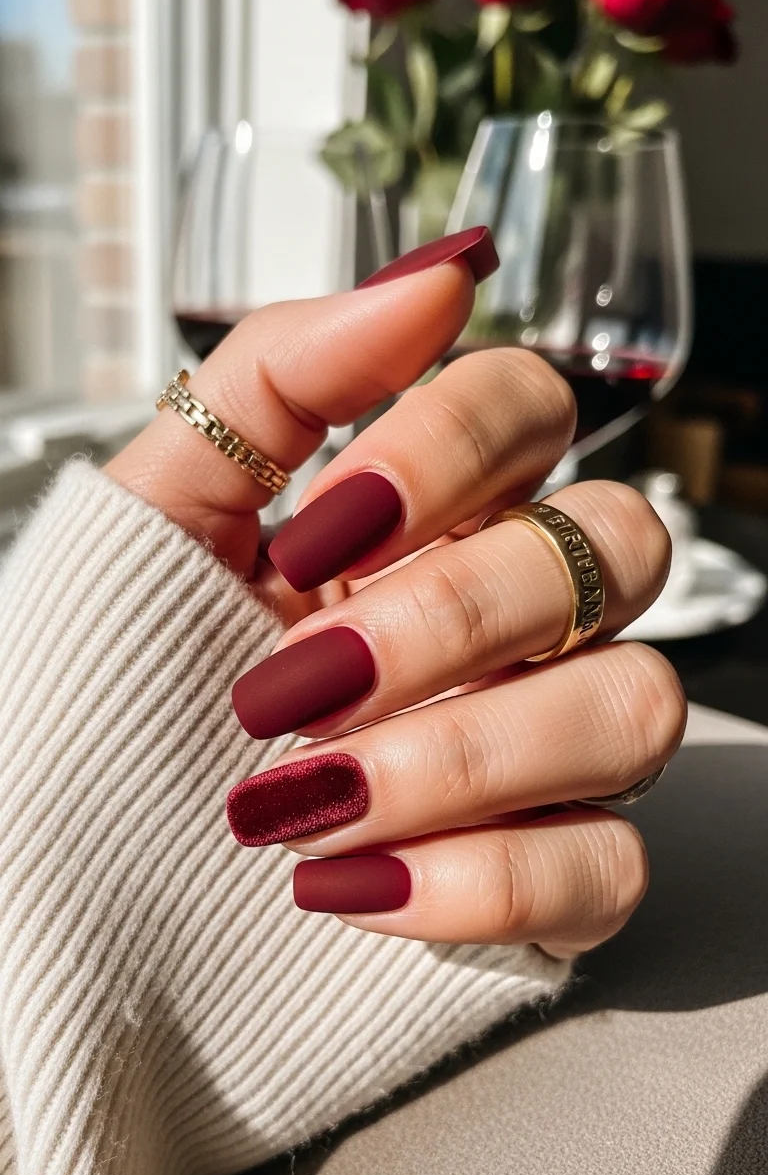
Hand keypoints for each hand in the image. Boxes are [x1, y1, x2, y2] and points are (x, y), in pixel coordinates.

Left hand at [108, 234, 684, 957]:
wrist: (63, 899)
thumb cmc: (101, 708)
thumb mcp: (150, 526)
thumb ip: (278, 380)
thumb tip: (438, 275)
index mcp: (416, 526)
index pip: (532, 409)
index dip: (449, 449)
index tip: (319, 536)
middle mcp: (503, 626)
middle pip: (616, 547)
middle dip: (452, 616)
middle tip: (298, 687)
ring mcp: (538, 756)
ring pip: (637, 706)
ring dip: (464, 753)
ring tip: (308, 804)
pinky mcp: (546, 885)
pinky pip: (608, 867)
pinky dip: (479, 882)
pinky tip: (347, 885)